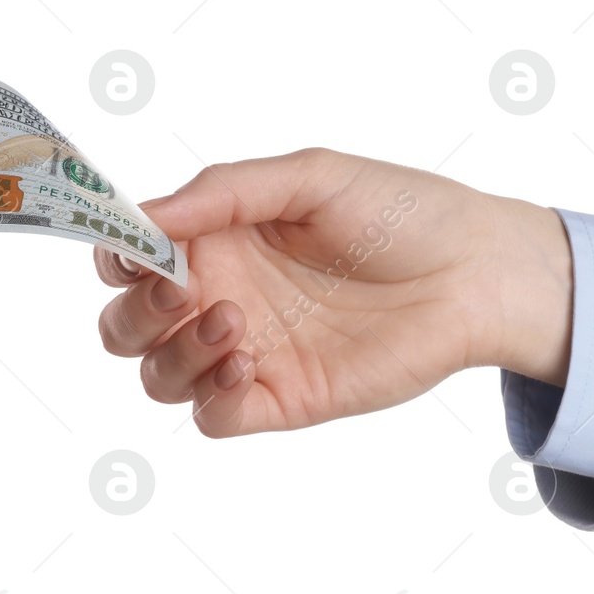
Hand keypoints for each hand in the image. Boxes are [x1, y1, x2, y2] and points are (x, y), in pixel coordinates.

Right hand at [95, 148, 571, 436]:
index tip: (137, 251)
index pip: (127, 258)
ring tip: (231, 323)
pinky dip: (210, 395)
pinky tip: (246, 362)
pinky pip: (213, 416)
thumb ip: (224, 191)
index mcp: (212, 240)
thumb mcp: (310, 176)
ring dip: (172, 353)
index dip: (115, 257)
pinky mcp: (279, 398)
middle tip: (179, 293)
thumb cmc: (400, 213)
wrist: (478, 273)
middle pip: (125, 326)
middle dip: (133, 313)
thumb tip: (147, 215)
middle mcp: (216, 297)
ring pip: (158, 376)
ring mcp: (245, 352)